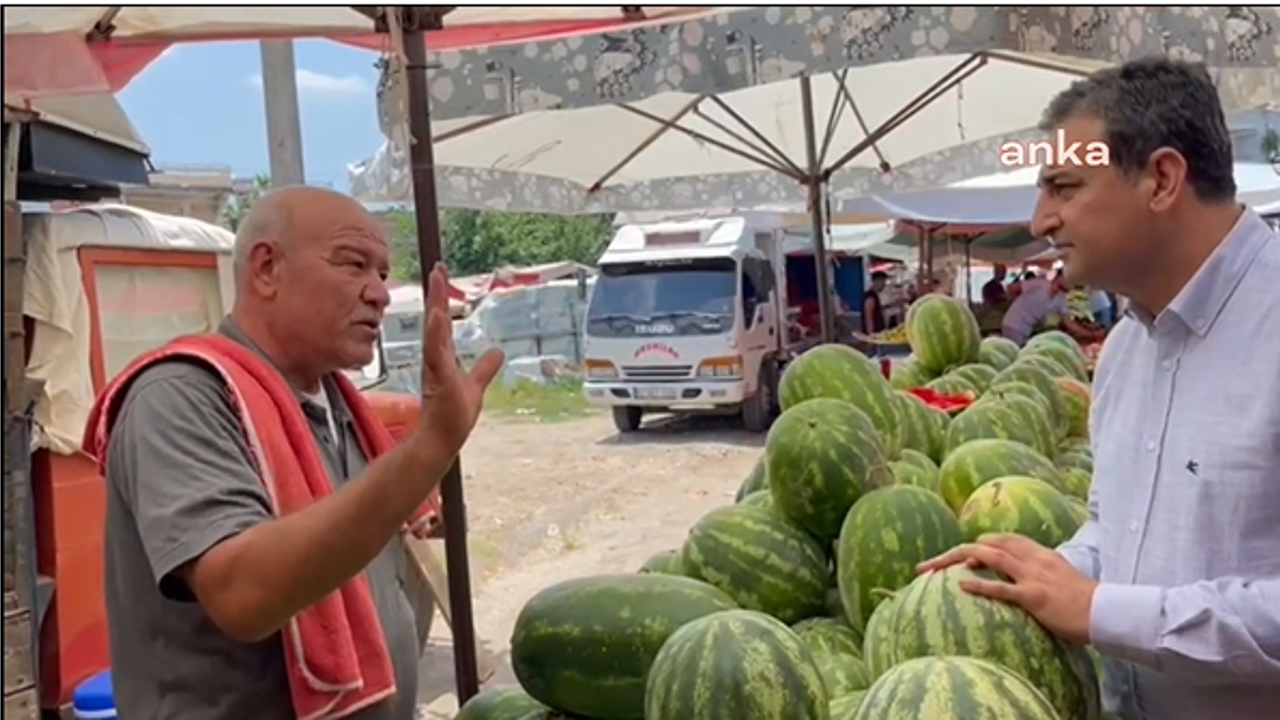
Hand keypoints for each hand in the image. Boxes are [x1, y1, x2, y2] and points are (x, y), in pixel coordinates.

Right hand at [415, 263, 503, 453]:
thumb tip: (498, 352)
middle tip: (438, 268)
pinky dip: (436, 336)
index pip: (441, 322)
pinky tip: (437, 317)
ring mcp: (436, 369)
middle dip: (438, 293)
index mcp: (442, 357)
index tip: (441, 273)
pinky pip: (436, 355)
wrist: (440, 442)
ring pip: (434, 333)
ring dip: (436, 309)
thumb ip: (485, 368)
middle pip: (436, 320)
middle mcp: (436, 359)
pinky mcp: (438, 381)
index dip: (442, 297)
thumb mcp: (475, 386)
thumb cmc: (452, 417)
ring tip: (437, 284)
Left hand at [918, 534, 1097, 644]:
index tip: (958, 557)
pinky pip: (1003, 588)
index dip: (977, 544)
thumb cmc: (1087, 602)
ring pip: (989, 557)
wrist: (1109, 612)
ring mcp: (1033, 576)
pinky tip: (961, 585)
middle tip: (927, 566)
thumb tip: (1023, 583)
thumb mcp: (1061, 580)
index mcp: (1039, 554)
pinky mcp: (1035, 597)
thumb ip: (1042, 575)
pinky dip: (980, 584)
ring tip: (931, 570)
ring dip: (955, 560)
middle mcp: (1033, 559)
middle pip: (987, 544)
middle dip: (954, 552)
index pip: (1001, 539)